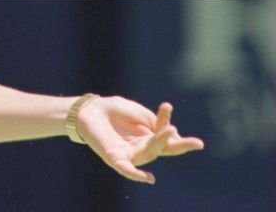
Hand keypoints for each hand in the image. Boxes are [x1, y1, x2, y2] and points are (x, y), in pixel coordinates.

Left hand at [78, 97, 204, 183]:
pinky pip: (128, 170)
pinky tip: (149, 178)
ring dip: (160, 143)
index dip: (167, 123)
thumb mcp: (138, 112)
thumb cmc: (113, 110)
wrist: (88, 109)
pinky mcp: (116, 158)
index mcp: (149, 136)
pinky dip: (137, 175)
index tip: (167, 106)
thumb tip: (174, 134)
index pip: (165, 135)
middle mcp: (142, 147)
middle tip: (197, 143)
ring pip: (150, 153)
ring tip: (168, 130)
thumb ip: (154, 122)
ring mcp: (130, 154)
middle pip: (164, 149)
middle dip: (180, 146)